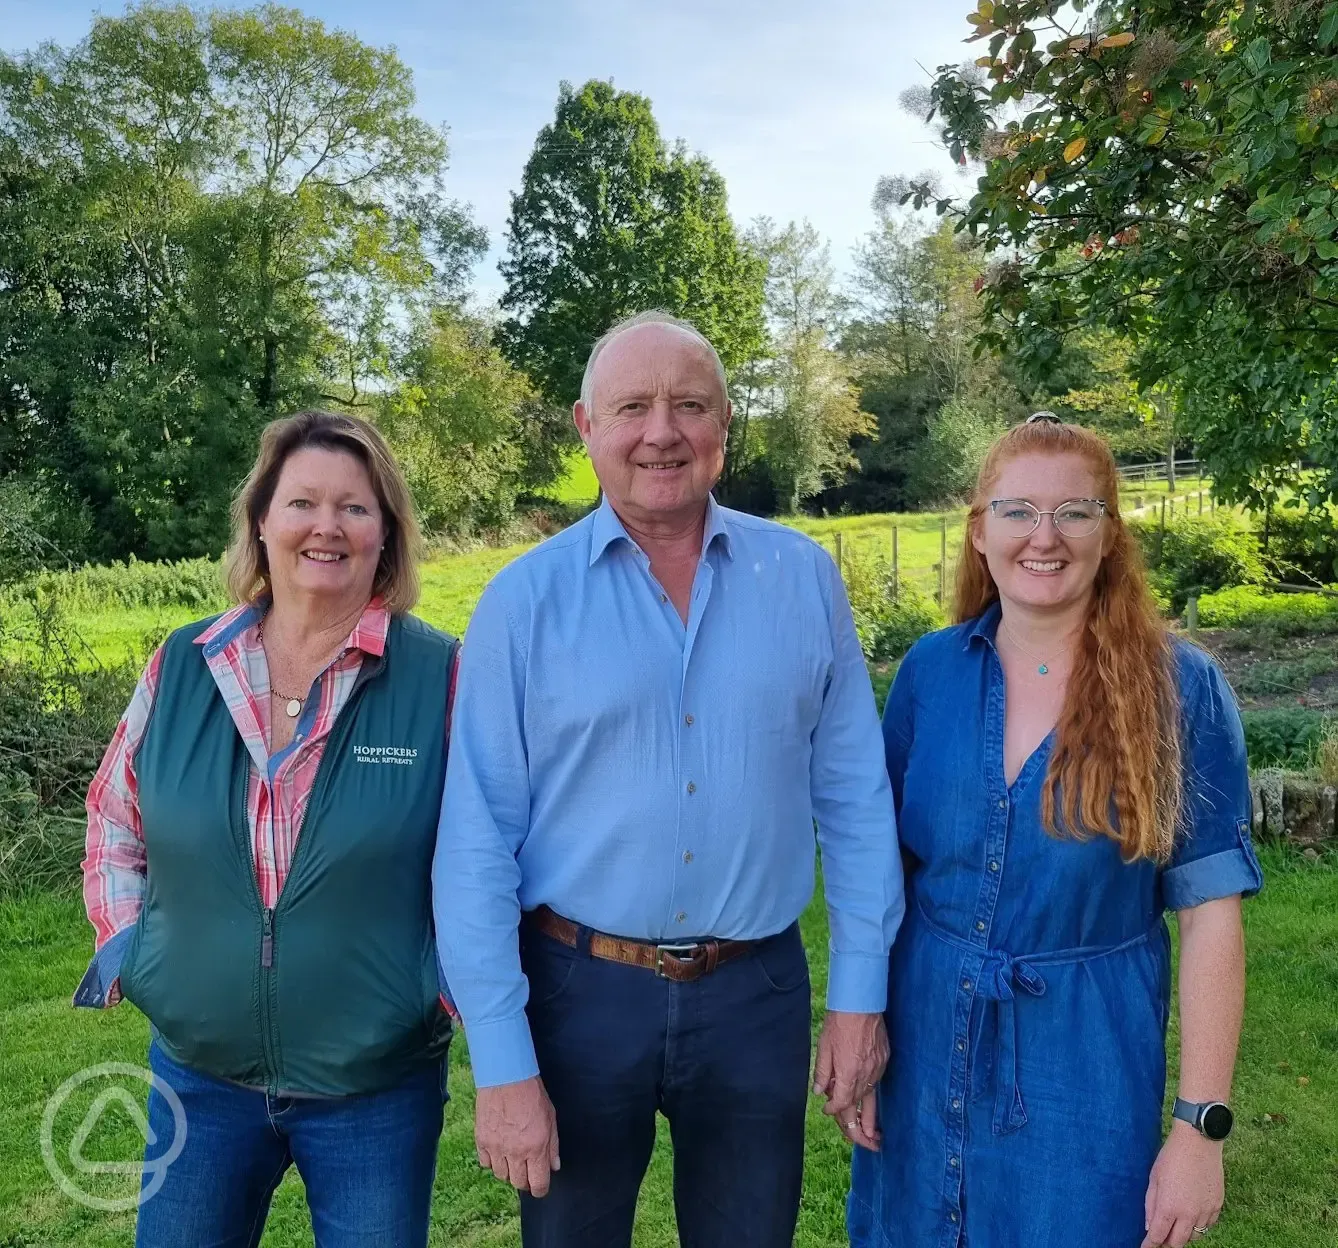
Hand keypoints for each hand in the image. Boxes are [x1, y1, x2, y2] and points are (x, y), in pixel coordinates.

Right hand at [475, 1076, 560, 1196]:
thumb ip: (553, 1146)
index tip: (540, 1186)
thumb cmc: (532, 1094)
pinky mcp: (481, 1140)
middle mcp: (515, 1152)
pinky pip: (485, 1163)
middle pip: (518, 1183)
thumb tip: (554, 1167)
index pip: (538, 1184)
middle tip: (527, 1169)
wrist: (507, 1076)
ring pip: (501, 1175)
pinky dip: (492, 1160)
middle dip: (525, 1180)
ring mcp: (496, 1147)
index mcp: (536, 1147)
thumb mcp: (551, 1118)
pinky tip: (499, 1149)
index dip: (540, 1189)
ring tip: (513, 1156)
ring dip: (508, 1170)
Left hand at [812, 1010, 888, 1151]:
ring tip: (875, 1138)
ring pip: (872, 1100)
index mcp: (848, 1075)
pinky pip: (876, 1084)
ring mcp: (876, 1069)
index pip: (842, 1104)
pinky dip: (872, 1096)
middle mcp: (865, 1076)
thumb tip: (820, 1092)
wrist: (862, 1004)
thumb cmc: (839, 1023)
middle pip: (860, 1109)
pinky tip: (871, 1103)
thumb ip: (822, 1073)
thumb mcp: (824, 1047)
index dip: (834, 1111)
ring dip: (872, 1120)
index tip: (828, 1112)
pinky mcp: (883, 1061)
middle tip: (864, 1145)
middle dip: (859, 1129)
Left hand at [1141, 1122, 1224, 1246]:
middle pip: (1178, 1242)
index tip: (1145, 1247)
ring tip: (1175, 1226)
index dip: (1150, 1245)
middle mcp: (1188, 1214)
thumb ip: (1150, 1204)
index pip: (1158, 1236)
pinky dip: (1198, 1225)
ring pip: (1195, 1236)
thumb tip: (1150, 1226)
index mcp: (1169, 1207)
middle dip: (1167, 1242)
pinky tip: (1191, 1216)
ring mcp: (1205, 1211)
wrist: (1199, 1143)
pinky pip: (1208, 1225)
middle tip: (1160, 1237)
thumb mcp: (1154, 1178)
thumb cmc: (1171, 1157)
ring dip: (1183, 1235)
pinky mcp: (1217, 1206)